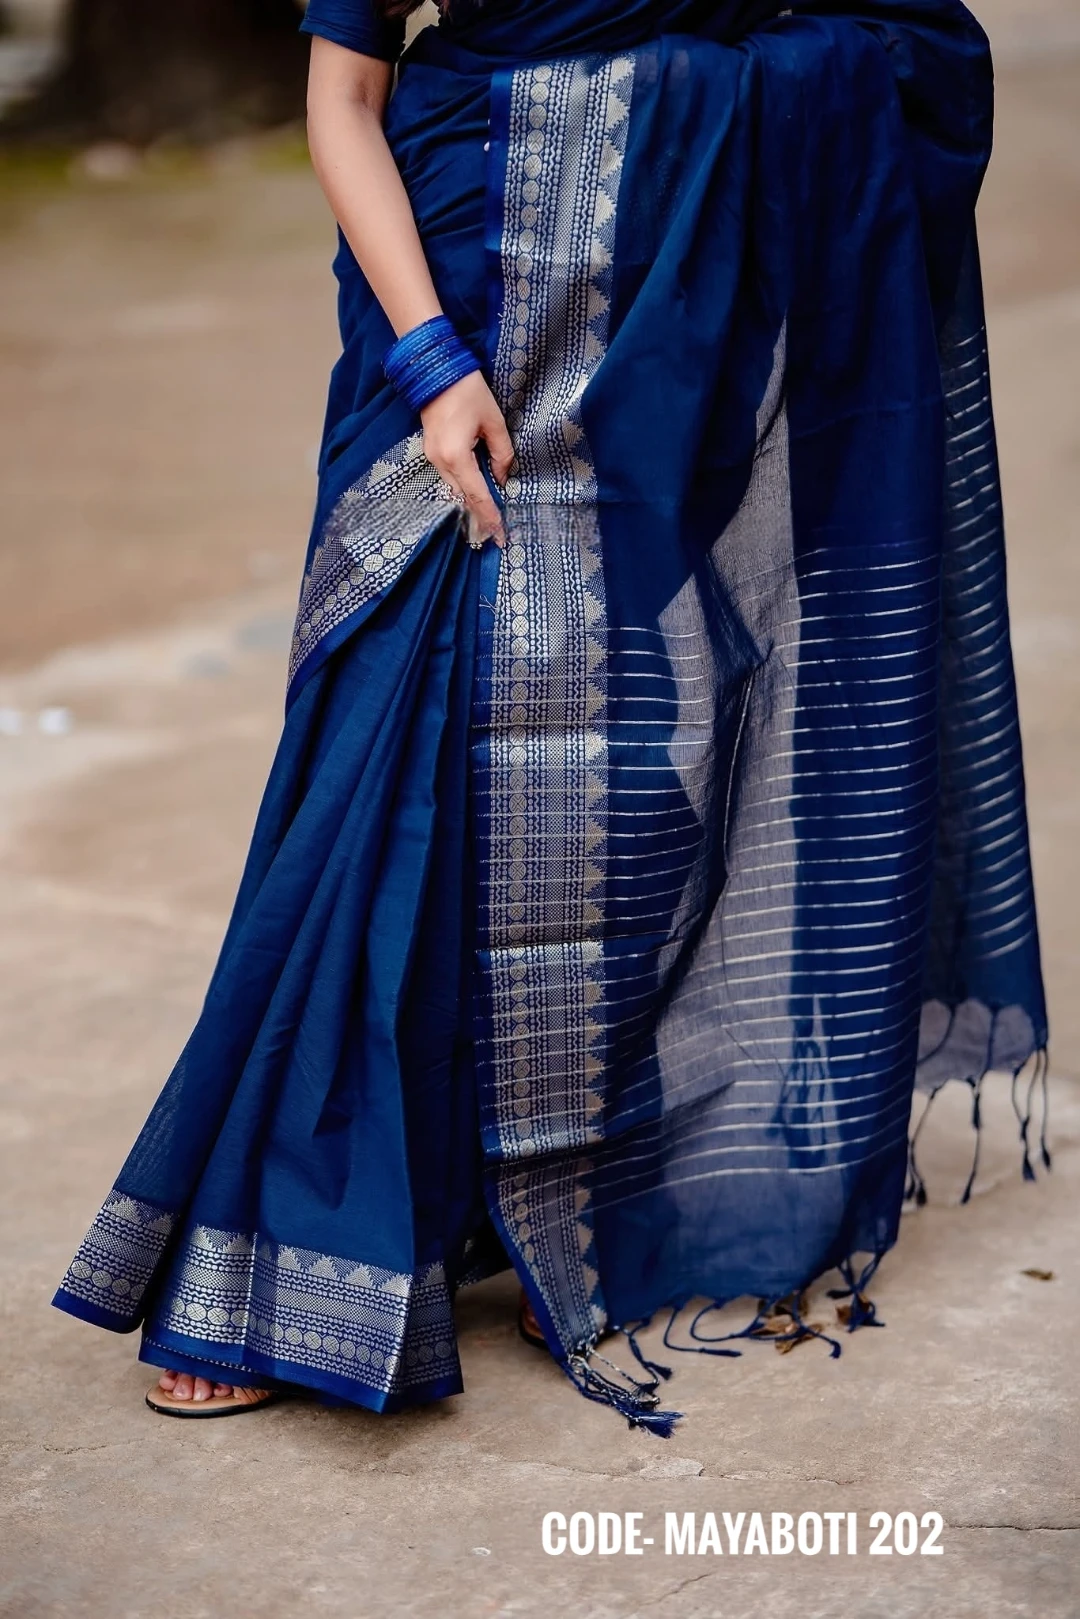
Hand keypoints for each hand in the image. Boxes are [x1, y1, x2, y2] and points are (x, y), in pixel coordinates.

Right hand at [420, 371, 514, 546]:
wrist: (436, 370)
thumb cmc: (467, 391)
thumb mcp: (493, 422)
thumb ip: (501, 453)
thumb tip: (503, 477)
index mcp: (456, 455)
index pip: (477, 494)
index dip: (490, 515)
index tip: (500, 534)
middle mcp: (440, 461)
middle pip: (463, 496)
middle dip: (480, 515)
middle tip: (496, 533)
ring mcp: (432, 456)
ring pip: (454, 488)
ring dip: (471, 502)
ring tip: (489, 517)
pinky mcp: (431, 450)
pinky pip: (449, 476)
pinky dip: (463, 488)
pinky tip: (476, 493)